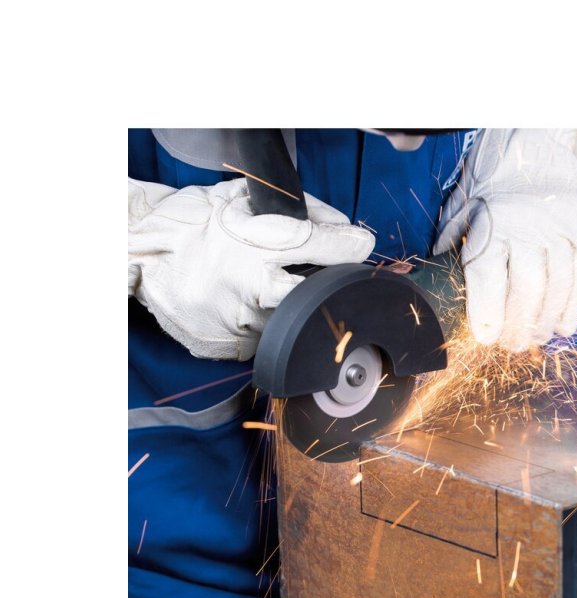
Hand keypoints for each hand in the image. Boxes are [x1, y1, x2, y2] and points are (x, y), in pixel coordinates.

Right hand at [128, 177, 374, 360]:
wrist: (139, 250)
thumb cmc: (194, 222)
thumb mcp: (241, 200)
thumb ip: (294, 209)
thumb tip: (340, 223)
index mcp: (253, 244)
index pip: (317, 246)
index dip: (347, 246)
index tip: (362, 246)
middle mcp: (247, 284)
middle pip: (311, 296)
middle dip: (325, 289)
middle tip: (329, 282)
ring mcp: (234, 318)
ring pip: (287, 324)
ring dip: (291, 311)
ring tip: (271, 291)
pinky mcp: (222, 344)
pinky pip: (259, 343)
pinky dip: (263, 328)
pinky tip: (251, 310)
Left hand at [433, 129, 576, 350]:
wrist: (544, 138)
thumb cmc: (497, 176)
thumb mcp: (465, 204)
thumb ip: (454, 244)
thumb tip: (437, 281)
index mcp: (495, 223)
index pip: (489, 276)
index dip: (486, 313)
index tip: (485, 337)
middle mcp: (532, 227)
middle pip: (528, 290)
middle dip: (519, 327)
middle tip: (513, 345)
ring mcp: (566, 230)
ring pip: (558, 288)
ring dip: (546, 321)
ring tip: (536, 337)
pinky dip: (574, 306)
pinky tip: (562, 324)